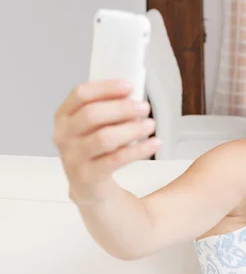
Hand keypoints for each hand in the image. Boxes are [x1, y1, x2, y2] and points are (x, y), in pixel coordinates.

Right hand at [53, 80, 160, 204]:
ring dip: (131, 129)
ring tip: (150, 125)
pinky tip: (154, 144)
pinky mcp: (88, 176)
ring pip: (104, 138)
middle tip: (145, 107)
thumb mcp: (95, 128)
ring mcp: (73, 157)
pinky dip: (139, 150)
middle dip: (122, 108)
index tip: (129, 86)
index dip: (106, 87)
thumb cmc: (96, 150)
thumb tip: (134, 98)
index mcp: (63, 117)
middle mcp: (63, 136)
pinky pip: (116, 160)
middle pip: (92, 114)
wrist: (89, 187)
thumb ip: (108, 111)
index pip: (80, 94)